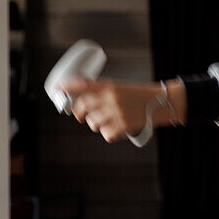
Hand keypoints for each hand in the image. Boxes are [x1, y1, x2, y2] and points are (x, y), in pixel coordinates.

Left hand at [57, 78, 172, 142]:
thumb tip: (82, 101)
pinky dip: (110, 133)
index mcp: (110, 86)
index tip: (58, 89)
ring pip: (93, 123)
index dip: (68, 86)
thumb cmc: (138, 96)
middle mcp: (110, 99)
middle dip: (79, 113)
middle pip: (83, 107)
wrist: (160, 103)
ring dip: (97, 124)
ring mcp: (115, 113)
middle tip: (81, 116)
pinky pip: (106, 134)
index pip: (84, 84)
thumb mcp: (121, 88)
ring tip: (109, 120)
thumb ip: (103, 92)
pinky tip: (119, 128)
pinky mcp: (122, 126)